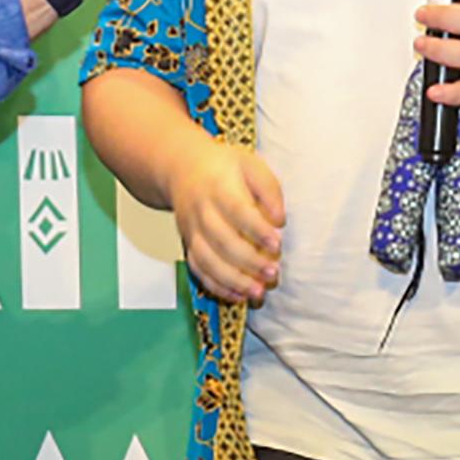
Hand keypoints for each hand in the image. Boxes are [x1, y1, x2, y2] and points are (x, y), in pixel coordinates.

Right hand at [167, 137, 283, 304]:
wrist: (181, 168)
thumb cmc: (222, 167)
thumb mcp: (250, 164)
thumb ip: (269, 189)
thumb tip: (279, 220)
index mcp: (218, 187)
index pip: (237, 211)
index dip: (257, 230)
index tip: (277, 244)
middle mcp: (201, 211)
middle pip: (222, 241)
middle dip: (249, 261)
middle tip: (273, 273)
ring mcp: (192, 230)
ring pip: (208, 261)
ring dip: (233, 280)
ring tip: (258, 292)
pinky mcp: (188, 244)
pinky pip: (198, 270)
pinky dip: (217, 286)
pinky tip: (238, 295)